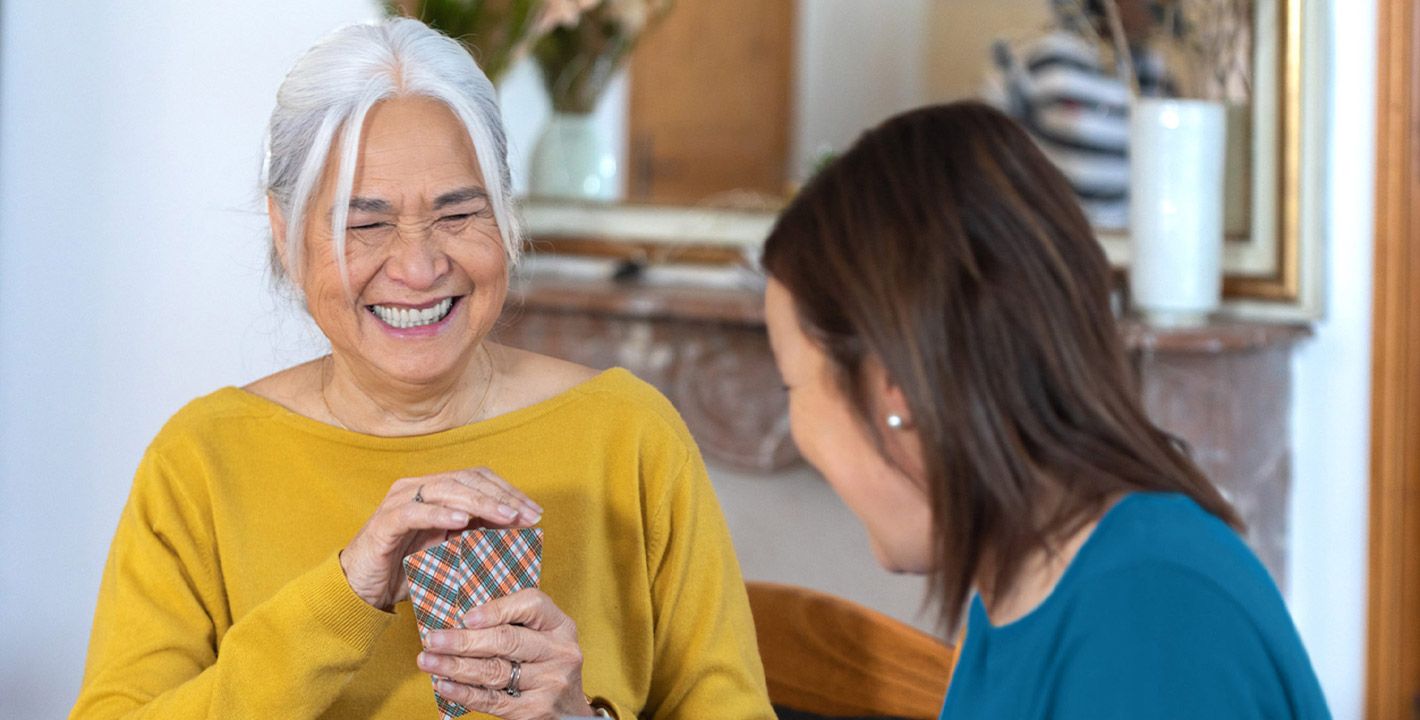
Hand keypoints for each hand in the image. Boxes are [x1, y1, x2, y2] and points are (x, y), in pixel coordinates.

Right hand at [340, 468, 542, 610]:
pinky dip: (440, 513)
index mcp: (434, 491)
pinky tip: (462, 521)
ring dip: (480, 502)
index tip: (534, 513)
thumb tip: (517, 537)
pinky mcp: (384, 523)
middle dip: (502, 496)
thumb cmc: (407, 571)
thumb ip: (474, 538)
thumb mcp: (448, 553)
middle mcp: (417, 488)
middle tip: (526, 516)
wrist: (362, 591)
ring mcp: (399, 502)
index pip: (478, 479)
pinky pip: (415, 512)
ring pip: (446, 489)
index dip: (508, 492)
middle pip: (467, 479)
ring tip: (506, 516)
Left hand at [416, 589, 595, 718]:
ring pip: (495, 671)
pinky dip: (464, 692)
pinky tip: (444, 684)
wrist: (568, 711)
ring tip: (428, 661)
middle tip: (432, 640)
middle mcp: (560, 652)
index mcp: (561, 625)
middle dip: (463, 640)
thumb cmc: (545, 665)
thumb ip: (513, 624)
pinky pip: (492, 700)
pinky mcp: (535, 710)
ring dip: (455, 666)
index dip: (496, 609)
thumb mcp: (543, 637)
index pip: (532, 605)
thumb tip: (460, 620)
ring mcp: (550, 682)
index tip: (466, 616)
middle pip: (507, 640)